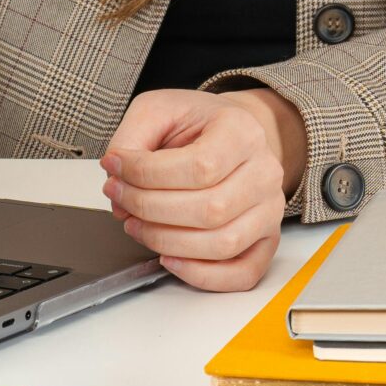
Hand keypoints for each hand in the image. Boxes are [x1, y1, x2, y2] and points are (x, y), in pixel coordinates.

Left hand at [100, 87, 305, 290]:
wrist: (232, 135)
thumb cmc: (199, 125)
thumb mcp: (160, 110)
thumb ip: (133, 137)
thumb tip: (119, 183)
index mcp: (243, 132)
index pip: (200, 166)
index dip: (146, 175)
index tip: (115, 167)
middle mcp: (264, 172)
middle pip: (210, 209)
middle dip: (149, 209)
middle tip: (119, 197)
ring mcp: (269, 210)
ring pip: (223, 243)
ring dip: (167, 242)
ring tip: (136, 225)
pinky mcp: (266, 240)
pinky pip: (243, 273)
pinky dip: (203, 276)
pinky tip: (170, 259)